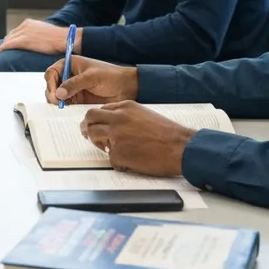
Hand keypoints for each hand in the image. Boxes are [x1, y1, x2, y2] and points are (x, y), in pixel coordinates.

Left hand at [0, 19, 76, 55]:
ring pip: (8, 39)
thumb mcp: (45, 32)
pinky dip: (2, 48)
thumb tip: (35, 41)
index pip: (16, 31)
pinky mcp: (24, 40)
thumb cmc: (58, 38)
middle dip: (6, 42)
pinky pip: (9, 44)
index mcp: (29, 23)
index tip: (8, 43)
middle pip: (10, 35)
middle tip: (2, 50)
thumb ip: (37, 34)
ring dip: (3, 46)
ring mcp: (24, 32)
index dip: (11, 38)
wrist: (64, 39)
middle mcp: (25, 25)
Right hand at [44, 55, 137, 104]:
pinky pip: (65, 103)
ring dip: (56, 101)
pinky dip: (63, 107)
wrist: (125, 88)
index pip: (52, 72)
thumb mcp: (92, 77)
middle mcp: (69, 75)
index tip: (54, 92)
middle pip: (51, 84)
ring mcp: (72, 88)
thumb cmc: (111, 77)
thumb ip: (74, 84)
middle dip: (51, 93)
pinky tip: (66, 110)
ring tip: (62, 106)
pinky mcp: (77, 99)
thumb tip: (58, 93)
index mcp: (70, 64)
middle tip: (57, 102)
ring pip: (56, 95)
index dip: (50, 82)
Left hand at [80, 101, 194, 175]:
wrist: (181, 147)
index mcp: (125, 107)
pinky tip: (132, 161)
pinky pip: (110, 158)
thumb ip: (127, 116)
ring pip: (94, 136)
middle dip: (87, 127)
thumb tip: (112, 123)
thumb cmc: (168, 133)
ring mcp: (115, 136)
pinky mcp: (117, 153)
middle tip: (88, 135)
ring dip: (99, 144)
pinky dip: (119, 161)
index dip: (96, 119)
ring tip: (114, 150)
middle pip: (90, 118)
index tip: (94, 125)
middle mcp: (117, 119)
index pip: (99, 110)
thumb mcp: (145, 115)